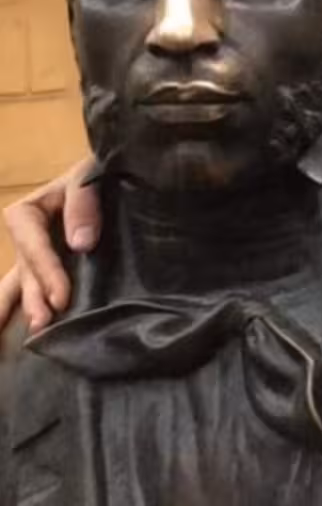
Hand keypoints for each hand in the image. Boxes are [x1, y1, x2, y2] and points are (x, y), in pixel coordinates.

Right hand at [0, 158, 100, 332]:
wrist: (118, 175)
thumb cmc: (99, 173)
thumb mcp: (89, 176)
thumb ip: (83, 204)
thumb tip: (80, 244)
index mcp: (28, 214)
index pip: (32, 246)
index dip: (45, 273)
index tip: (61, 299)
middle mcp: (29, 238)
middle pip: (25, 272)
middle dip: (32, 300)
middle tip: (42, 326)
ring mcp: (40, 255)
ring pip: (23, 286)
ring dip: (25, 309)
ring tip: (31, 335)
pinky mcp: (56, 266)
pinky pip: (36, 288)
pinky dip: (25, 308)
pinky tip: (14, 338)